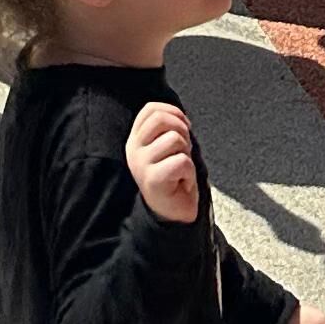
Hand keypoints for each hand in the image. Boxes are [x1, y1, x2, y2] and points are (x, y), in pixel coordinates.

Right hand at [125, 98, 199, 224]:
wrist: (172, 214)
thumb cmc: (173, 178)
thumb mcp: (165, 148)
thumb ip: (166, 129)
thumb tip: (178, 115)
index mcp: (135, 140)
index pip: (151, 109)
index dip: (173, 113)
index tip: (184, 128)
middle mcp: (134, 150)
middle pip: (161, 119)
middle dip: (181, 130)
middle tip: (184, 151)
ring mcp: (141, 165)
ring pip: (174, 139)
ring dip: (187, 154)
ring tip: (181, 170)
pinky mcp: (153, 180)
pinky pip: (182, 161)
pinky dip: (190, 172)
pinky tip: (183, 183)